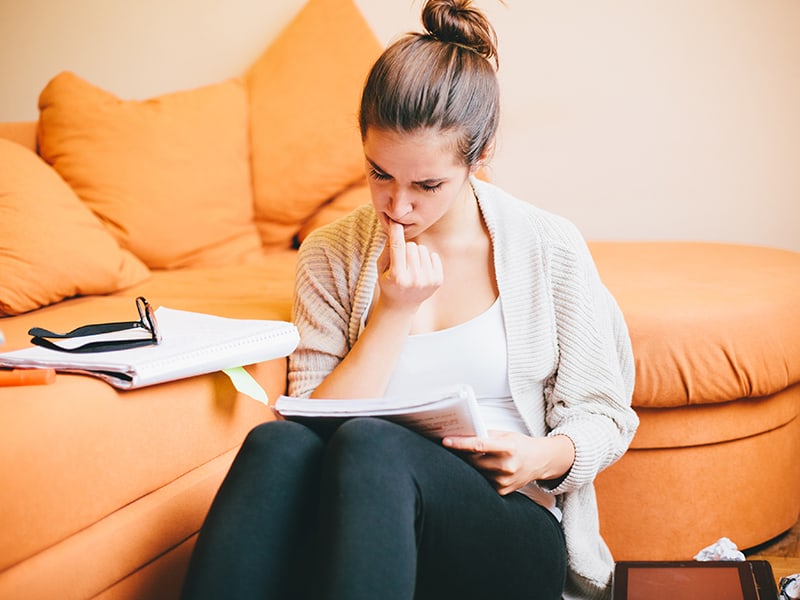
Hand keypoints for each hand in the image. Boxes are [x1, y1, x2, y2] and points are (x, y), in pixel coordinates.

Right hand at [377, 221, 442, 311]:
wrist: (401, 306)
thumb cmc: (389, 283)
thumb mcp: (381, 268)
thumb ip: (387, 250)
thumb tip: (396, 229)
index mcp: (397, 276)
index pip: (397, 248)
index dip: (396, 233)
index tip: (395, 222)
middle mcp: (413, 279)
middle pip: (411, 246)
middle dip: (406, 249)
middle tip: (402, 261)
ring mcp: (427, 281)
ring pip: (423, 249)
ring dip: (416, 254)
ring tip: (411, 266)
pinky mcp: (437, 281)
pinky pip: (434, 256)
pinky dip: (427, 260)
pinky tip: (421, 270)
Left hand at [442, 431, 574, 495]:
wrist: (540, 461)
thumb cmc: (520, 445)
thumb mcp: (504, 434)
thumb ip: (485, 435)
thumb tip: (461, 434)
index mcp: (507, 448)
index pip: (478, 445)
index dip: (460, 444)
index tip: (445, 441)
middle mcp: (506, 466)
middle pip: (473, 461)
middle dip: (461, 455)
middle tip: (450, 448)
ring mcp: (504, 481)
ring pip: (476, 472)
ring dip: (469, 465)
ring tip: (469, 458)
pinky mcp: (502, 491)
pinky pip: (482, 482)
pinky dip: (478, 474)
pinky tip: (481, 469)